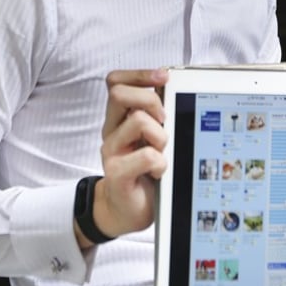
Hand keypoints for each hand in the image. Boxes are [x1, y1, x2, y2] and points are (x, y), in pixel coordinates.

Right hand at [80, 68, 168, 244]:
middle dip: (150, 100)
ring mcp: (112, 152)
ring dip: (160, 135)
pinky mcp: (117, 174)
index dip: (139, 74)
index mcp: (119, 118)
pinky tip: (159, 172)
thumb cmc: (144, 171)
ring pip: (138, 120)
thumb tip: (174, 88)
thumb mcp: (151, 137)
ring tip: (163, 152)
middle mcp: (112, 131)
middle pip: (119, 94)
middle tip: (164, 120)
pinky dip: (160, 162)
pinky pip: (146, 156)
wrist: (126, 210)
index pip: (116, 82)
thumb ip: (156, 115)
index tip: (164, 78)